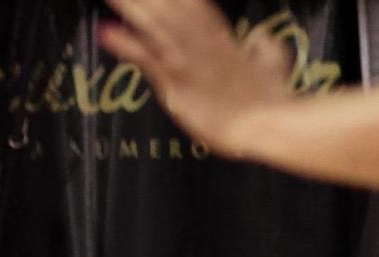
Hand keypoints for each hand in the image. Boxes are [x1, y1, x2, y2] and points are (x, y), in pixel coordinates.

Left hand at [100, 0, 293, 155]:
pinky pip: (147, 58)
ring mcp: (187, 61)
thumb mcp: (272, 67)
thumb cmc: (270, 101)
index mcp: (222, 39)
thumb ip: (263, 49)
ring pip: (156, 26)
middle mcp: (202, 43)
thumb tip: (261, 38)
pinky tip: (106, 31)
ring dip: (133, 8)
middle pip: (170, 9)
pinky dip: (126, 44)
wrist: (267, 123)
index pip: (195, 7)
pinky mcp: (176, 83)